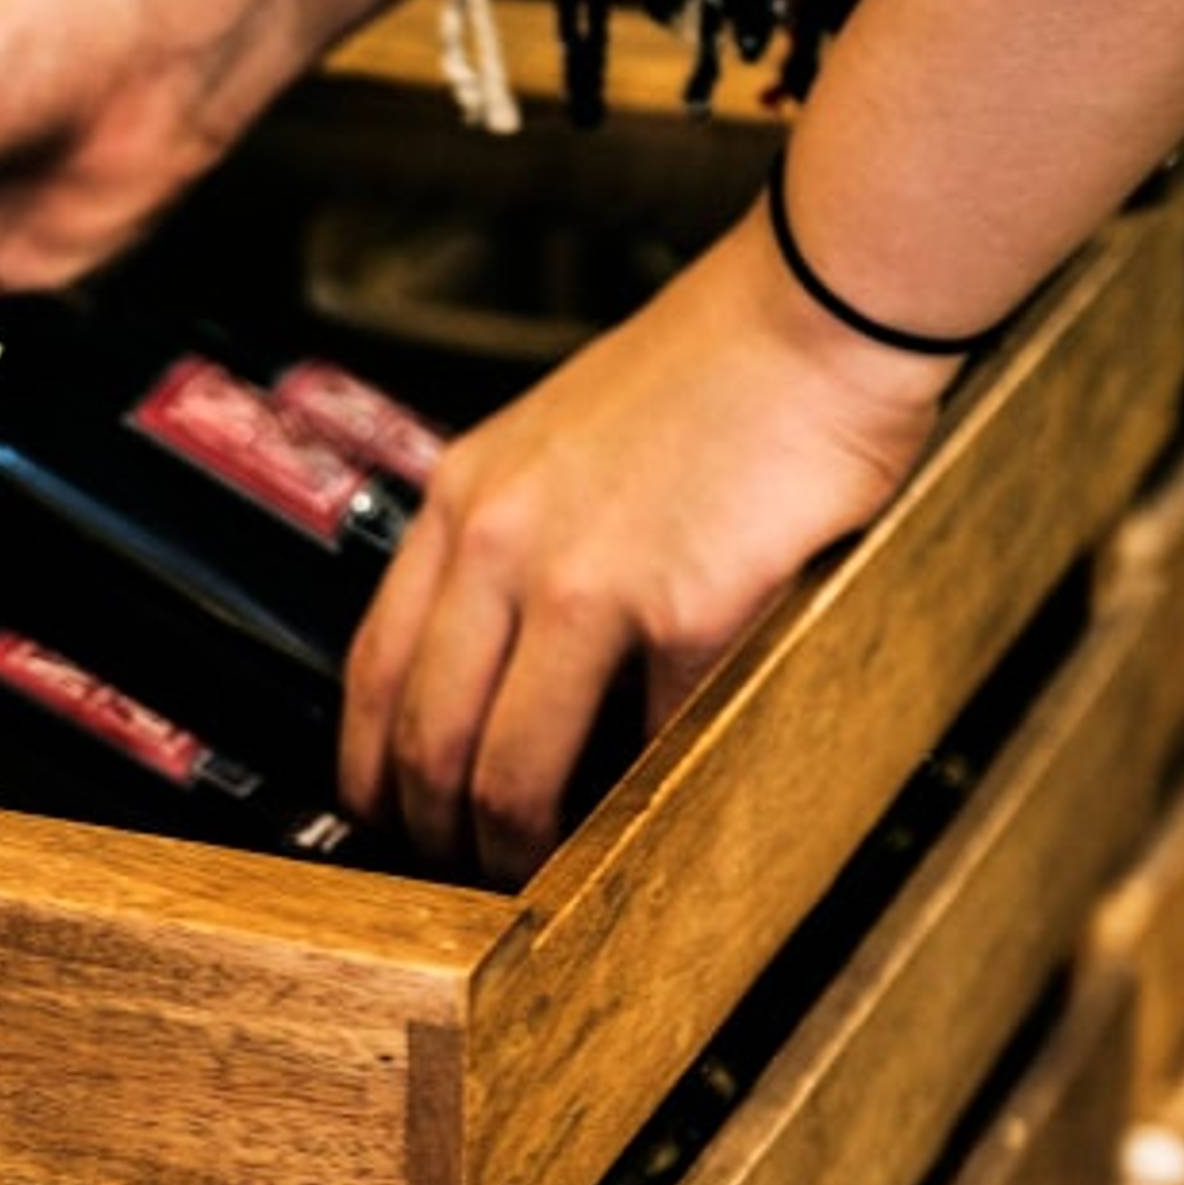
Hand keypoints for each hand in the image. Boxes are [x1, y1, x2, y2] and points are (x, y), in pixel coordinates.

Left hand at [339, 204, 956, 882]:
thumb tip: (491, 664)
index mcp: (462, 499)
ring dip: (516, 843)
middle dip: (434, 831)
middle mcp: (500, 542)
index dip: (368, 767)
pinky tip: (641, 815)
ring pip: (512, 764)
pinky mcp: (684, 609)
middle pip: (428, 736)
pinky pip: (645, 739)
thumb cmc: (710, 373)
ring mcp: (586, 579)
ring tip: (535, 872)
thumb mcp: (552, 443)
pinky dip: (638, 795)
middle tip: (454, 874)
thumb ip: (509, 540)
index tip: (383, 815)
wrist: (814, 310)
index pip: (372, 667)